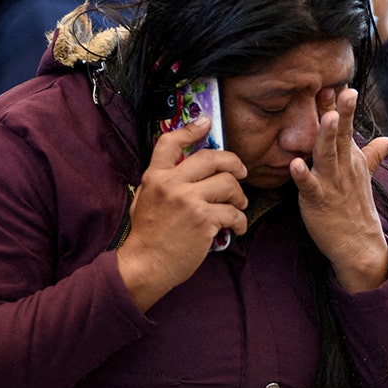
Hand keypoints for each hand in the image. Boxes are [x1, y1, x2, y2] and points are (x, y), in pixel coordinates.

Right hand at [117, 116, 248, 310]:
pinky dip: (240, 221)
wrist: (145, 265)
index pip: (171, 142)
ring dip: (239, 196)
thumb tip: (186, 168)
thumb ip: (164, 181)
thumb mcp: (145, 199)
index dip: (191, 129)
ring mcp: (189, 201)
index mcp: (155, 176)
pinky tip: (237, 227)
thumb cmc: (147, 235)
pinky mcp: (204, 220)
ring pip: (228, 184)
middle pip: (212, 158)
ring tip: (238, 206)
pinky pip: (233, 212)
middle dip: (234, 164)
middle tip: (241, 174)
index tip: (207, 122)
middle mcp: (172, 183)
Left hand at [291, 88, 387, 291]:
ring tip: (328, 117)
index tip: (341, 84)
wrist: (359, 245)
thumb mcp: (366, 176)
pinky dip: (302, 176)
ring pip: (328, 155)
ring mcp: (331, 184)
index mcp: (352, 159)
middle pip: (340, 136)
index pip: (347, 128)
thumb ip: (374, 155)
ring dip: (327, 136)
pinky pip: (309, 187)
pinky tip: (294, 164)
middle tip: (338, 90)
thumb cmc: (357, 209)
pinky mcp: (317, 202)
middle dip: (340, 112)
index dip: (343, 107)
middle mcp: (343, 167)